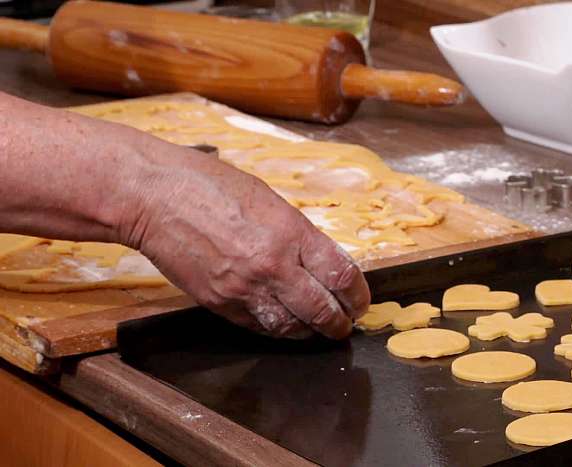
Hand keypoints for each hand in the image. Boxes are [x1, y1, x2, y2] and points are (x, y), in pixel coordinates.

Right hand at [122, 138, 370, 339]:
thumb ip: (298, 234)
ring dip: (310, 333)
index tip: (360, 301)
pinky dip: (276, 330)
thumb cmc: (211, 185)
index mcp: (292, 233)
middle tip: (346, 324)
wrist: (155, 196)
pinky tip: (285, 325)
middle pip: (322, 310)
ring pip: (291, 327)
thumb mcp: (269, 201)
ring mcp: (244, 288)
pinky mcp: (219, 303)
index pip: (342, 275)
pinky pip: (258, 327)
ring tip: (319, 330)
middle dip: (340, 322)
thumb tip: (321, 261)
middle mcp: (273, 265)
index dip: (358, 295)